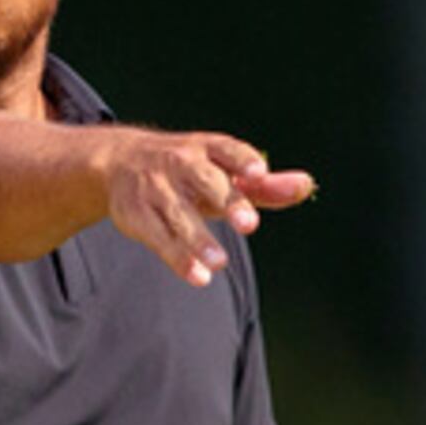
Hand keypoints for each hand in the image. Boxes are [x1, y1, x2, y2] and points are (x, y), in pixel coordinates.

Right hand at [97, 130, 316, 288]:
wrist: (119, 161)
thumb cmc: (186, 171)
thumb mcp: (224, 172)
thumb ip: (264, 186)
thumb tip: (306, 186)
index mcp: (207, 149)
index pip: (228, 150)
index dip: (243, 160)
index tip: (259, 173)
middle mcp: (180, 163)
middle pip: (204, 181)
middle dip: (227, 201)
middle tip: (248, 224)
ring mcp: (155, 188)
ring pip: (178, 214)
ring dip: (198, 239)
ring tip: (219, 262)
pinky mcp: (135, 214)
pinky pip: (157, 237)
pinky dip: (177, 258)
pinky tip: (198, 275)